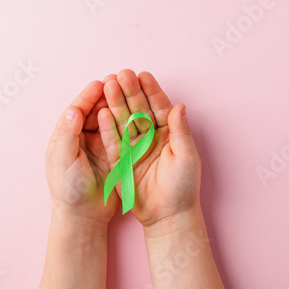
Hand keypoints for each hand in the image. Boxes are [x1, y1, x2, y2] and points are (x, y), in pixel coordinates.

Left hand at [46, 81, 119, 228]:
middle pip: (96, 110)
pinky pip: (121, 133)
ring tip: (130, 90)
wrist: (83, 215)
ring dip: (119, 104)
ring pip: (110, 119)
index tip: (102, 82)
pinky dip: (128, 122)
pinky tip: (137, 112)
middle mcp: (83, 137)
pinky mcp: (113, 154)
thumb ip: (67, 134)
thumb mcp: (63, 160)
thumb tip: (73, 108)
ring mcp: (99, 145)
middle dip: (107, 95)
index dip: (90, 95)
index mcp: (67, 135)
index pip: (78, 109)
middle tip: (120, 80)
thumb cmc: (68, 189)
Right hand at [98, 70, 201, 230]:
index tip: (143, 75)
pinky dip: (107, 128)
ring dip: (116, 104)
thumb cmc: (183, 187)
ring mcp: (134, 148)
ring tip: (108, 86)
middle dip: (130, 92)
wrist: (167, 215)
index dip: (151, 91)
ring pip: (123, 122)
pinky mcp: (121, 161)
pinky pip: (113, 142)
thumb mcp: (186, 157)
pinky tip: (102, 113)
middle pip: (138, 110)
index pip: (159, 107)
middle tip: (122, 74)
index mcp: (168, 133)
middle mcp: (150, 137)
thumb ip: (181, 131)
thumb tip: (180, 105)